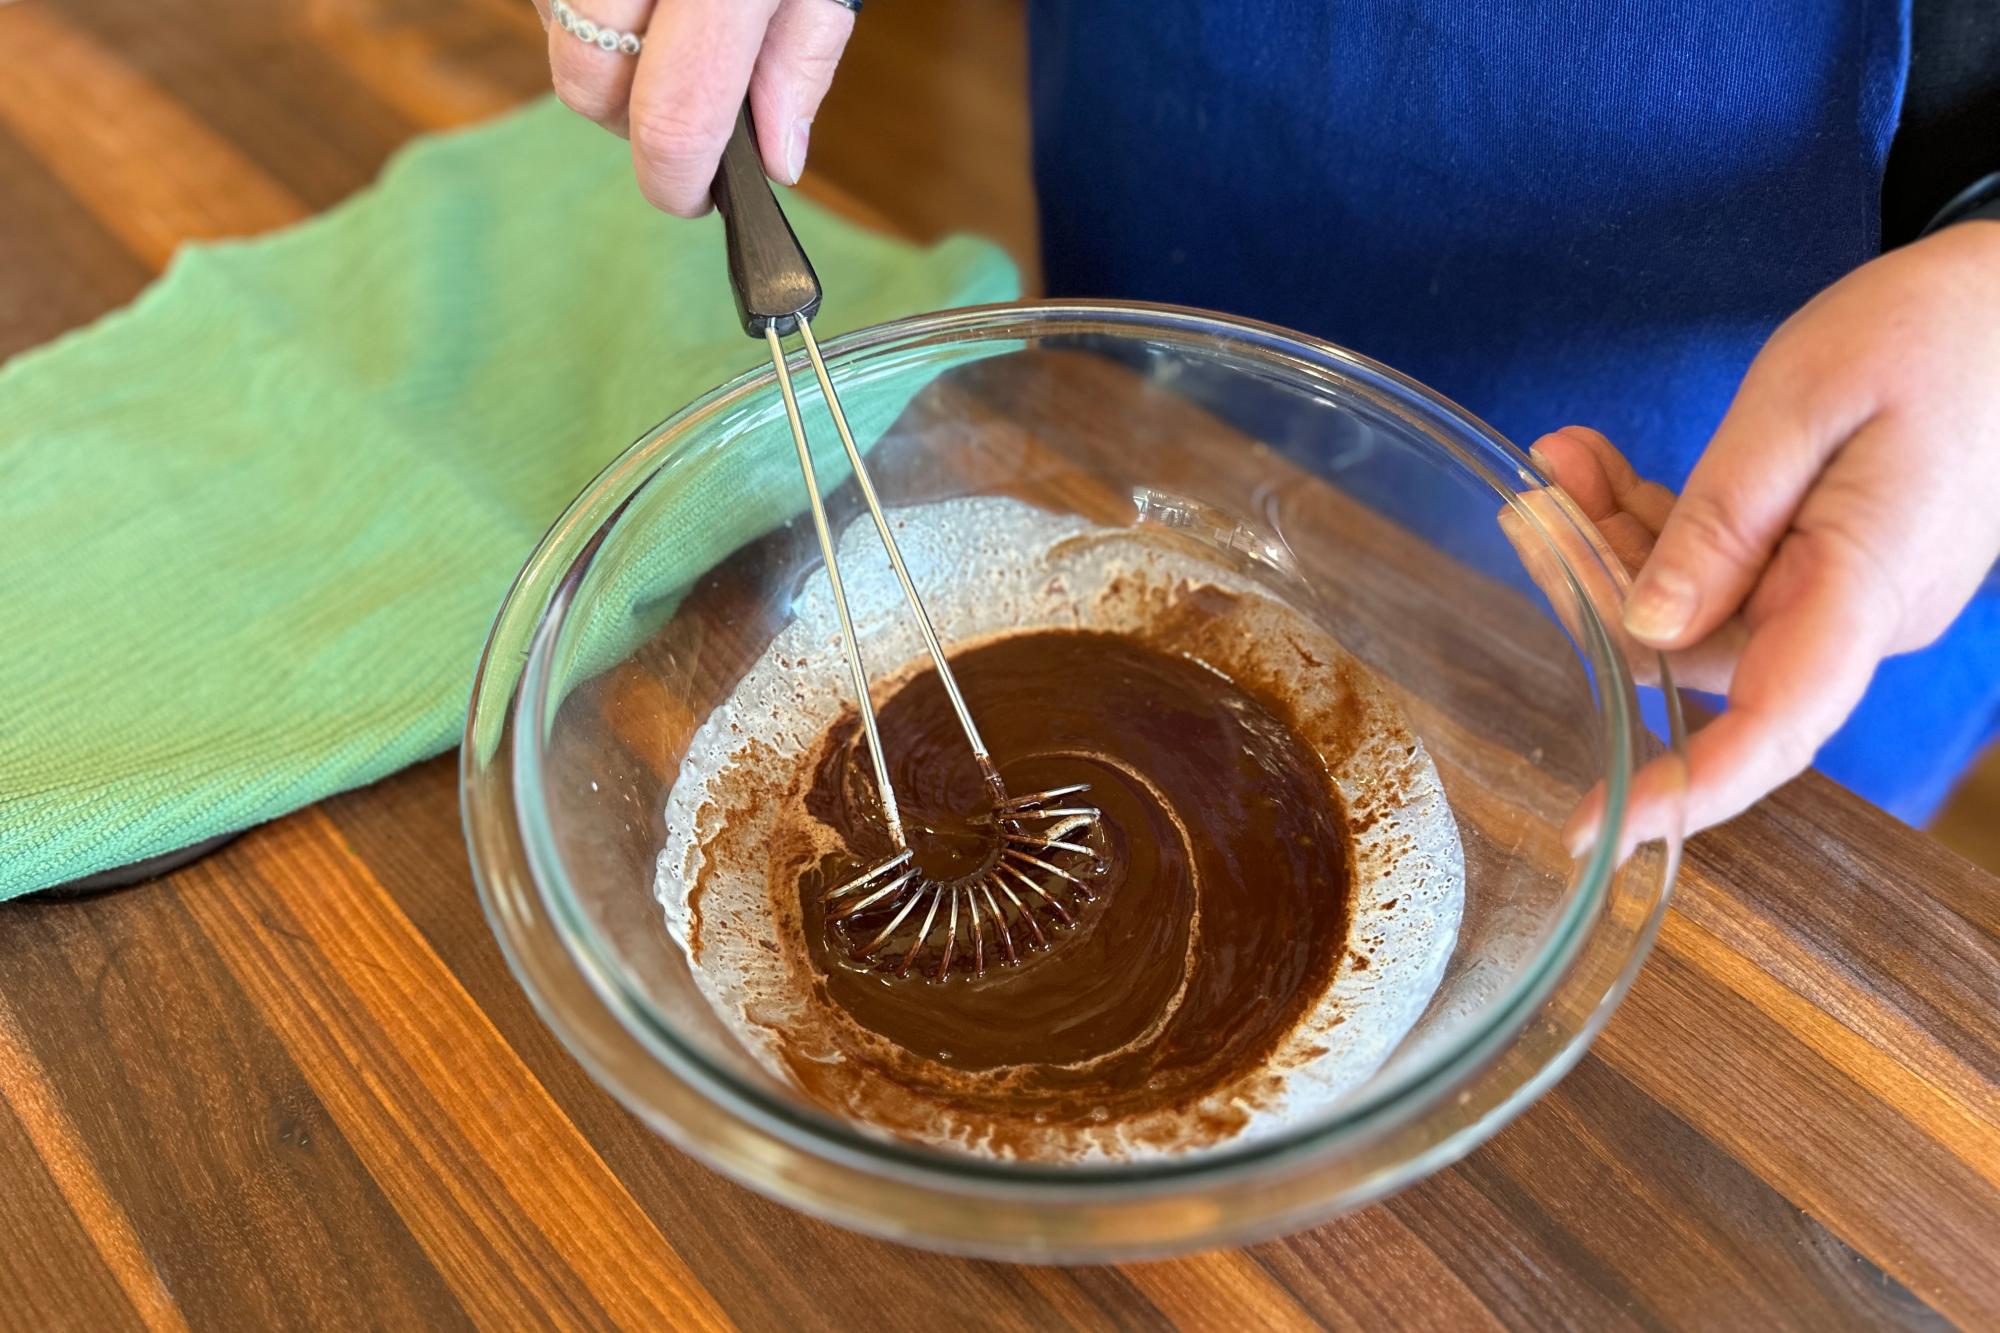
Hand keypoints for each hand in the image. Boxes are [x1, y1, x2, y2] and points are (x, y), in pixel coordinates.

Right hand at [535, 0, 854, 215]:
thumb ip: (801, 59)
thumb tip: (778, 160)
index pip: (672, 120)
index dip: (679, 184)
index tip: (696, 200)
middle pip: (587, 87)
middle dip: (632, 118)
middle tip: (691, 100)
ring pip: (557, 36)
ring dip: (607, 53)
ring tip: (670, 21)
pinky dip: (588, 6)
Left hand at [1522, 221, 1999, 846]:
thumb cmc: (1933, 329)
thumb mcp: (1806, 400)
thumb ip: (1723, 519)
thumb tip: (1646, 627)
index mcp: (1866, 587)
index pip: (1771, 726)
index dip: (1681, 791)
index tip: (1591, 828)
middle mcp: (1855, 615)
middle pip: (1694, 652)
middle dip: (1598, 589)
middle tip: (1534, 499)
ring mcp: (1843, 593)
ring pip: (1695, 608)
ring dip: (1616, 543)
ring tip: (1562, 459)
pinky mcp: (1828, 563)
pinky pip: (1725, 571)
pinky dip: (1659, 527)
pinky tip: (1600, 467)